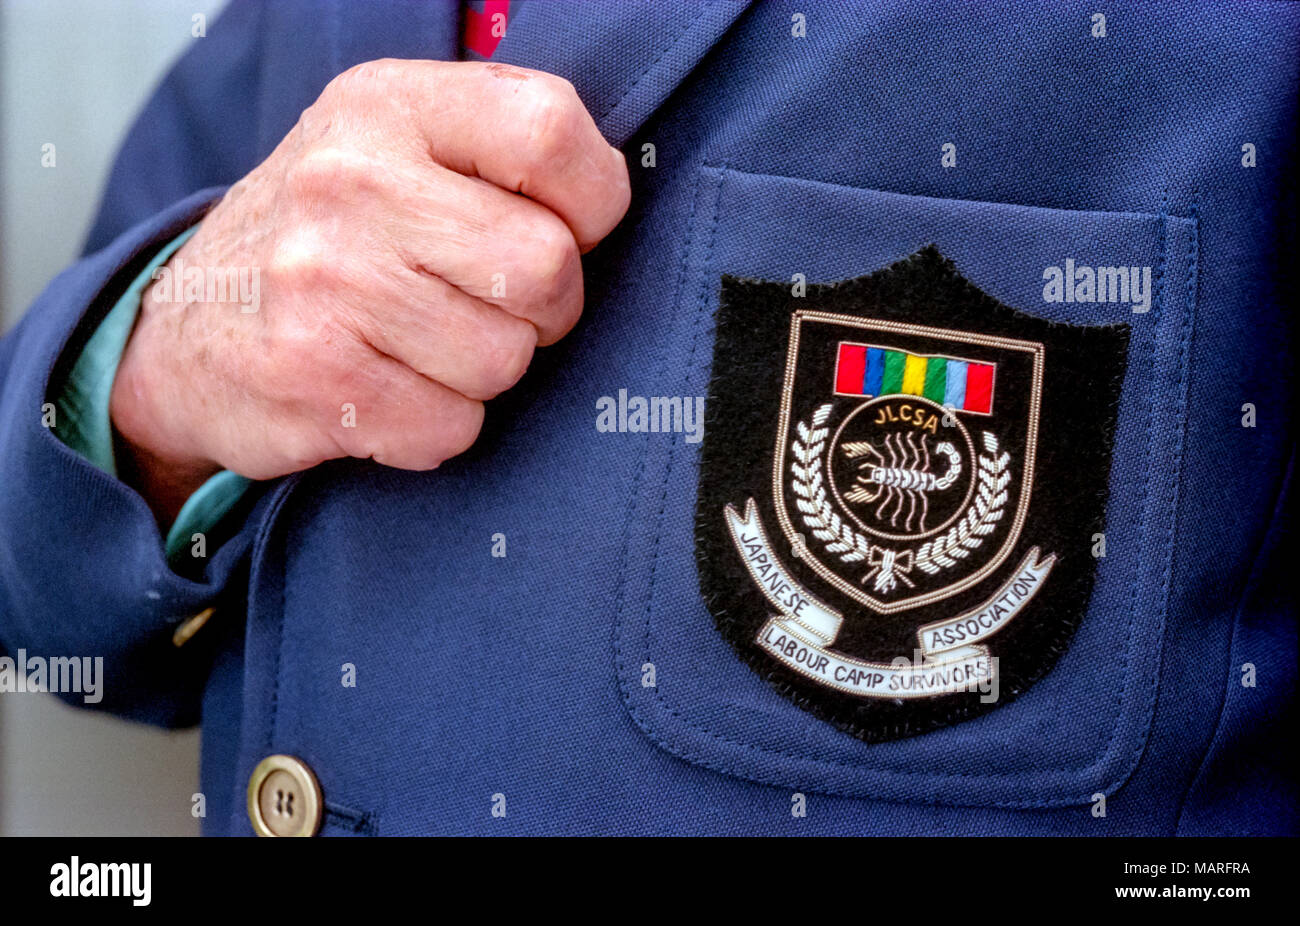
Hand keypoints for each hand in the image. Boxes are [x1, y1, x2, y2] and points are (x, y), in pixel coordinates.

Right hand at [110, 59, 629, 522]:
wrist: (187, 330)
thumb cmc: (331, 238)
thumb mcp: (396, 146)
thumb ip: (498, 148)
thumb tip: (610, 202)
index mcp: (390, 105)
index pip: (550, 132)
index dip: (590, 203)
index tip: (565, 230)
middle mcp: (350, 182)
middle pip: (544, 268)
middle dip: (543, 309)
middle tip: (490, 306)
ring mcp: (323, 282)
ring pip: (505, 361)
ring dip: (484, 372)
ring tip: (421, 346)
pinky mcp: (312, 377)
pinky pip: (451, 429)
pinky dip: (436, 426)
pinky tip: (388, 393)